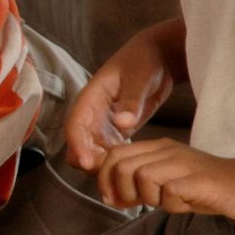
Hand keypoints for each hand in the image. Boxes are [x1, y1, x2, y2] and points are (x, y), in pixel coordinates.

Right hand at [65, 29, 178, 171]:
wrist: (158, 56)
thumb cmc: (145, 61)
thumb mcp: (140, 77)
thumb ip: (131, 100)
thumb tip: (122, 123)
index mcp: (91, 98)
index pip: (76, 126)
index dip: (78, 146)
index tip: (87, 164)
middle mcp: (93, 113)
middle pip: (79, 143)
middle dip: (88, 161)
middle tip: (107, 178)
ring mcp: (104, 123)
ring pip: (92, 150)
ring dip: (100, 164)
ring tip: (119, 178)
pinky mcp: (116, 130)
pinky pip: (107, 150)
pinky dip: (113, 161)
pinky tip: (128, 170)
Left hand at [96, 139, 234, 221]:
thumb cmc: (205, 187)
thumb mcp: (166, 182)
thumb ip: (139, 183)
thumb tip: (110, 193)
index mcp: (158, 148)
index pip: (114, 155)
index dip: (104, 179)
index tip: (114, 199)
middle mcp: (168, 150)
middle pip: (122, 165)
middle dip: (122, 191)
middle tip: (137, 205)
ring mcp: (184, 163)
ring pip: (142, 176)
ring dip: (149, 197)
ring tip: (168, 202)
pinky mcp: (200, 180)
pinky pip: (169, 191)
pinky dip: (171, 204)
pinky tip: (186, 205)